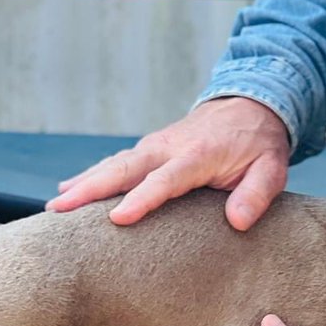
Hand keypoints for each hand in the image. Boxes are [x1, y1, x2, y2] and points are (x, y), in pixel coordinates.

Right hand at [45, 97, 290, 229]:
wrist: (249, 104)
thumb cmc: (258, 144)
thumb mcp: (271, 168)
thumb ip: (256, 194)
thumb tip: (238, 222)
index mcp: (198, 155)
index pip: (166, 180)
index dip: (142, 199)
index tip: (118, 218)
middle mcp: (168, 147)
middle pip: (125, 168)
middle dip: (92, 189)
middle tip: (61, 210)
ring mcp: (154, 146)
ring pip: (113, 165)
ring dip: (83, 184)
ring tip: (55, 208)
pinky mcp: (148, 150)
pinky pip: (115, 163)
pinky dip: (90, 176)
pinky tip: (67, 191)